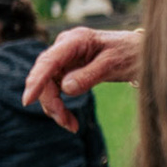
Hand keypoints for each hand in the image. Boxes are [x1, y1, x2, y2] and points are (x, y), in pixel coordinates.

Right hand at [23, 27, 143, 131]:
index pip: (50, 60)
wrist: (138, 51)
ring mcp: (64, 59)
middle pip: (44, 76)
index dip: (37, 80)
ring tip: (71, 126)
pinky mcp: (66, 70)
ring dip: (55, 108)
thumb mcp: (114, 65)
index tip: (28, 100)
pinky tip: (70, 121)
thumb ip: (90, 75)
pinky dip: (60, 106)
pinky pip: (55, 90)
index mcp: (76, 40)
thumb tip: (66, 89)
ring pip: (47, 86)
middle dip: (51, 101)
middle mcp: (65, 47)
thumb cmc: (130, 53)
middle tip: (66, 122)